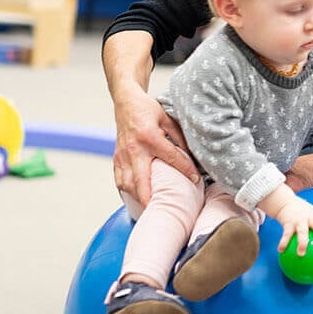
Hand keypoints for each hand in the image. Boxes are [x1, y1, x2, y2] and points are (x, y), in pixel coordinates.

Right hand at [112, 84, 198, 204]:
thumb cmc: (148, 110)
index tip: (196, 180)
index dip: (185, 170)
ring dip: (137, 197)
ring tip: (149, 208)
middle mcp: (134, 149)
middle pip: (141, 180)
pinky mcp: (116, 158)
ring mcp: (122, 155)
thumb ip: (179, 136)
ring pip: (127, 183)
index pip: (171, 157)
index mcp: (149, 137)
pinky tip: (136, 198)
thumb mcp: (168, 118)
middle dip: (148, 197)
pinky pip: (119, 180)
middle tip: (159, 211)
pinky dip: (127, 191)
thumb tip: (192, 154)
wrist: (126, 102)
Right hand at [275, 197, 312, 254]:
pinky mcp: (289, 222)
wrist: (285, 203)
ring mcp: (300, 219)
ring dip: (302, 243)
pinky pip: (286, 235)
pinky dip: (283, 243)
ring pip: (303, 232)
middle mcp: (311, 217)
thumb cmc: (301, 213)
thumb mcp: (311, 215)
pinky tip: (281, 251)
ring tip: (301, 254)